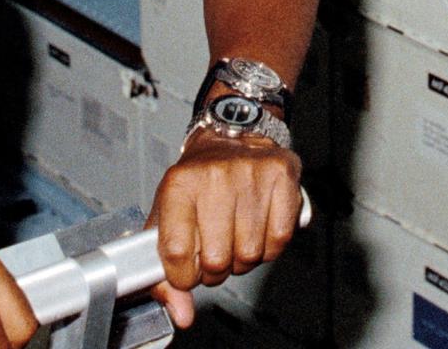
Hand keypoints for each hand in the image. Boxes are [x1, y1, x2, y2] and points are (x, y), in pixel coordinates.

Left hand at [148, 130, 302, 328]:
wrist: (232, 135)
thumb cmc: (198, 180)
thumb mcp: (168, 215)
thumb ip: (165, 270)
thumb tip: (181, 312)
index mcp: (179, 184)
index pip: (176, 253)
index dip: (183, 275)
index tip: (187, 271)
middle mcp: (214, 176)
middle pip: (217, 260)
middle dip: (216, 269)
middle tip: (215, 254)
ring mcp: (251, 174)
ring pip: (250, 254)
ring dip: (243, 258)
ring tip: (236, 238)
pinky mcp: (282, 175)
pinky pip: (280, 238)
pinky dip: (269, 246)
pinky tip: (259, 230)